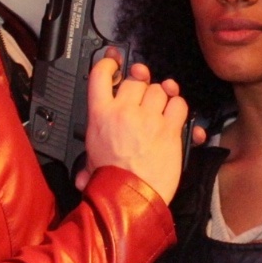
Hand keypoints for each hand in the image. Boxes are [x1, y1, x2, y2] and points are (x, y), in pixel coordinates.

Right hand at [78, 53, 189, 201]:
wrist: (130, 199)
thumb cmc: (111, 184)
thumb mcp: (90, 164)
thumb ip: (88, 161)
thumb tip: (82, 173)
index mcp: (101, 116)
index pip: (101, 75)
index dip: (109, 64)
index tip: (115, 63)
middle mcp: (125, 111)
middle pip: (136, 81)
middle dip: (141, 87)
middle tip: (142, 98)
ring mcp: (149, 118)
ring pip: (160, 90)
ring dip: (162, 97)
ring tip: (159, 110)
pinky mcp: (169, 129)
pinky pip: (178, 105)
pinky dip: (178, 108)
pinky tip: (174, 117)